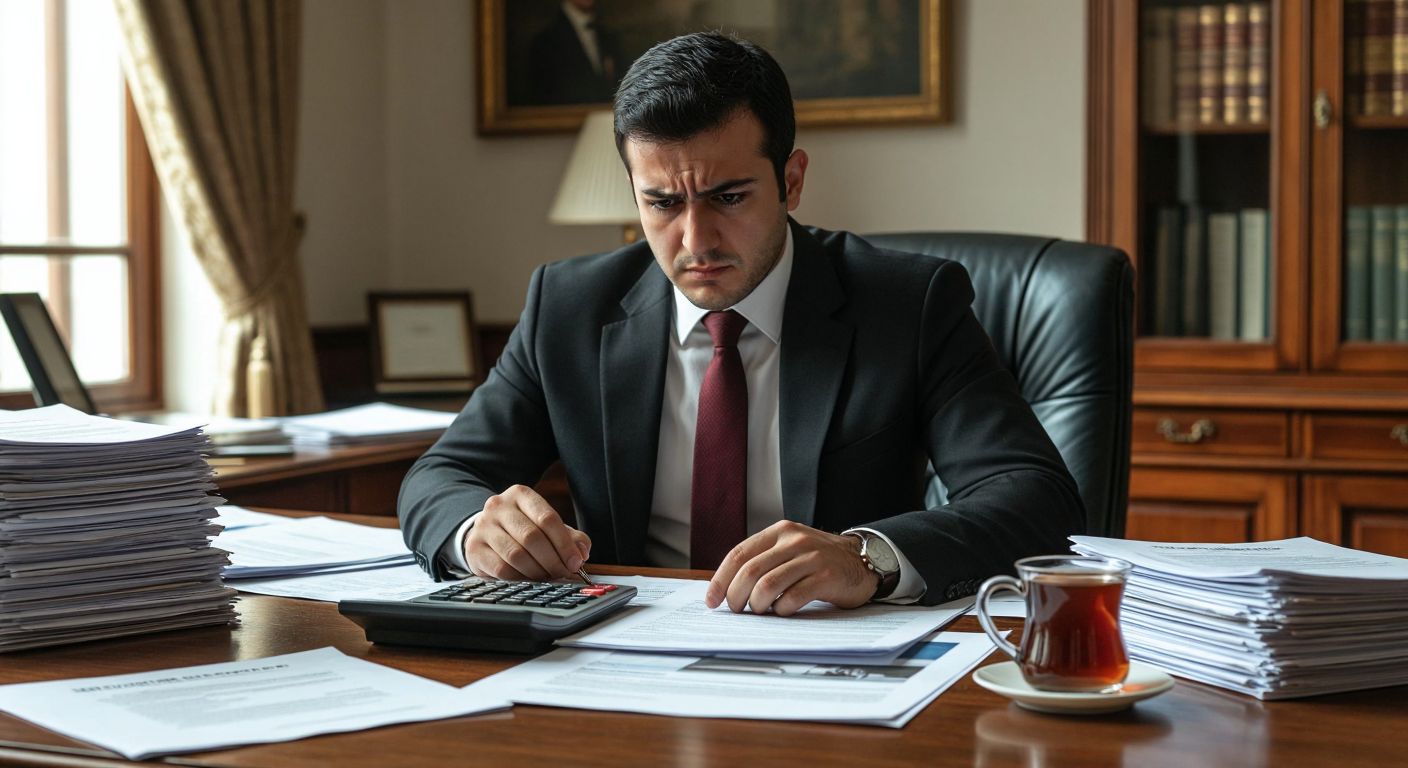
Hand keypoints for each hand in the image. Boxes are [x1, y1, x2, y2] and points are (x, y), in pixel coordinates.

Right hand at [465, 485, 590, 580]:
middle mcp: (498, 506)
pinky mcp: (474, 548)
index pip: (547, 518)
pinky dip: (520, 578)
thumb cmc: (522, 529)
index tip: (576, 562)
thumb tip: (581, 553)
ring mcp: (483, 526)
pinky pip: (502, 569)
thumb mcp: (546, 526)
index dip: (565, 544)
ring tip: (548, 578)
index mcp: (521, 494)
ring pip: (516, 554)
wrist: (485, 532)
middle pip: (532, 537)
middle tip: (564, 574)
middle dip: (553, 560)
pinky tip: (529, 580)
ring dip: (537, 571)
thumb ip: (569, 537)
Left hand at [704, 520, 878, 615]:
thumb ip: (764, 561)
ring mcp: (811, 557)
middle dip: (735, 596)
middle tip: (736, 610)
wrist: (862, 560)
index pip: (739, 554)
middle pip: (750, 571)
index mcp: (779, 532)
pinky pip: (792, 597)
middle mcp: (794, 540)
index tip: (712, 600)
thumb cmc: (819, 561)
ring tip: (760, 611)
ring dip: (757, 605)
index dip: (721, 579)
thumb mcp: (790, 550)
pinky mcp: (826, 576)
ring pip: (768, 585)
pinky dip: (781, 609)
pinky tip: (784, 611)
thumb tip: (727, 589)